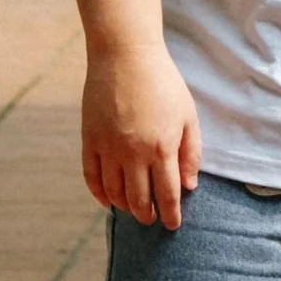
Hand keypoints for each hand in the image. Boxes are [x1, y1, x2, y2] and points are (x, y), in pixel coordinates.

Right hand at [82, 45, 200, 227]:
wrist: (125, 55)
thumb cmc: (163, 82)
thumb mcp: (187, 115)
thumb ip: (191, 152)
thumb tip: (189, 185)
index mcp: (162, 147)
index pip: (167, 194)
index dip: (170, 214)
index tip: (172, 225)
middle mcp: (134, 153)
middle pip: (139, 199)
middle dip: (147, 215)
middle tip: (151, 220)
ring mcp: (108, 147)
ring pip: (114, 192)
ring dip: (124, 207)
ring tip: (132, 210)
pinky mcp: (90, 139)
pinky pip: (91, 177)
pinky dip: (98, 194)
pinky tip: (107, 200)